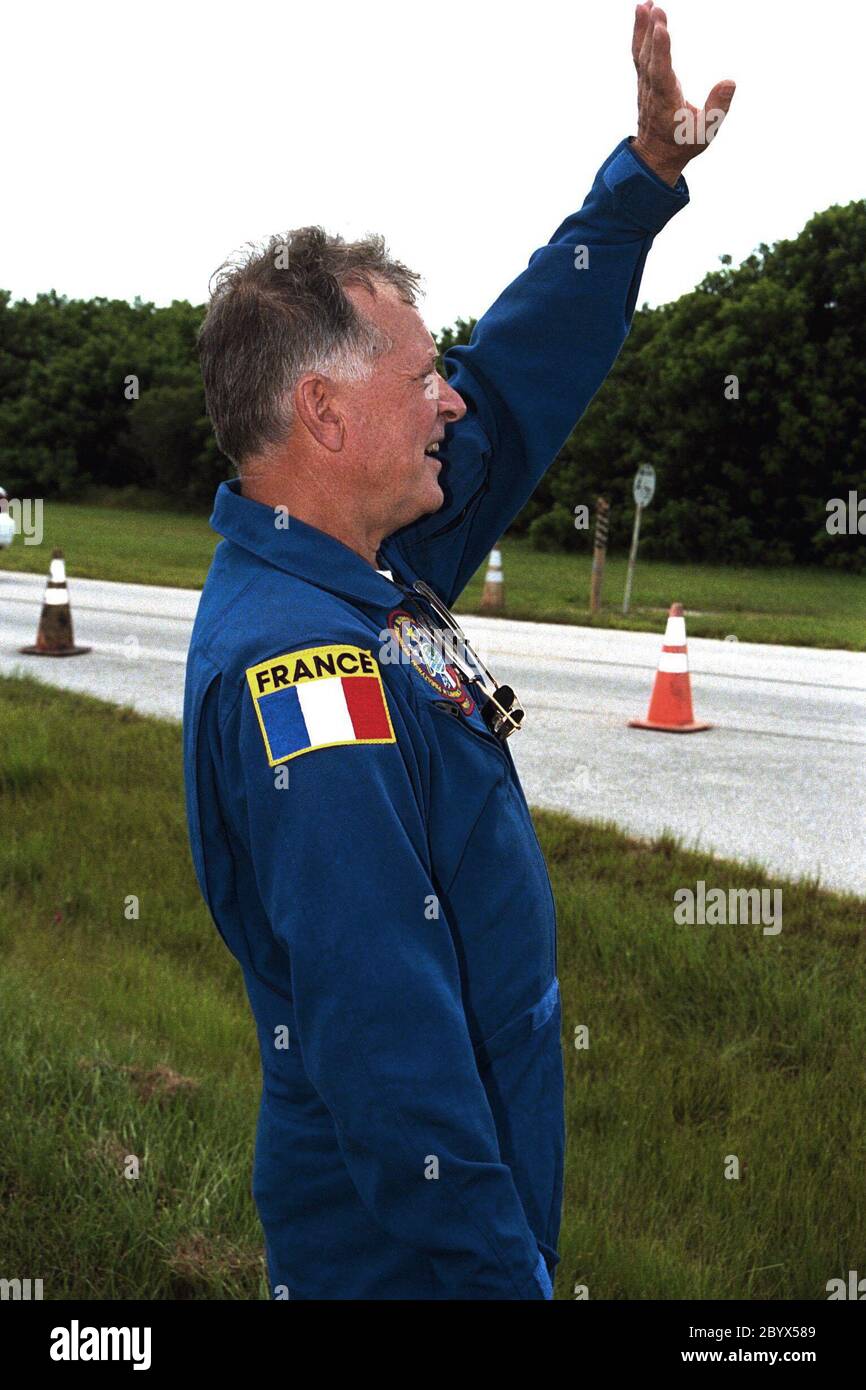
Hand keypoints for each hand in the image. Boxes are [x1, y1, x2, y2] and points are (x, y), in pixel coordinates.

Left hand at [629, 2, 735, 186]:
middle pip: (649, 58)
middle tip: (655, 8)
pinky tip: (644, 12)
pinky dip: (640, 33)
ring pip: (641, 53)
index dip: (661, 51)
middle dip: (651, 33)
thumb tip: (730, 82)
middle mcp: (652, 91)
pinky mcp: (646, 79)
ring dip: (642, 28)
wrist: (657, 155)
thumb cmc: (683, 144)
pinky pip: (640, 53)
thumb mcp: (705, 133)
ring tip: (645, 4)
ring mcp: (646, 84)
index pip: (661, 73)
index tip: (660, 29)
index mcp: (666, 103)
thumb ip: (718, 108)